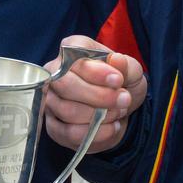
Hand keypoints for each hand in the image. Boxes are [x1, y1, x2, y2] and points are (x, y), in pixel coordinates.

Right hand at [42, 35, 145, 153]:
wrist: (120, 109)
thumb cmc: (121, 83)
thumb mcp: (131, 71)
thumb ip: (126, 66)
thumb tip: (116, 60)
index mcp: (71, 49)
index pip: (72, 56)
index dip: (95, 71)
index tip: (118, 80)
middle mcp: (53, 72)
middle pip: (65, 84)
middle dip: (99, 96)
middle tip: (123, 100)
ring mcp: (50, 100)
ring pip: (67, 110)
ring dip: (99, 115)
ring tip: (118, 112)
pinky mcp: (53, 126)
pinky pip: (70, 133)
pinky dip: (96, 133)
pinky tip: (112, 127)